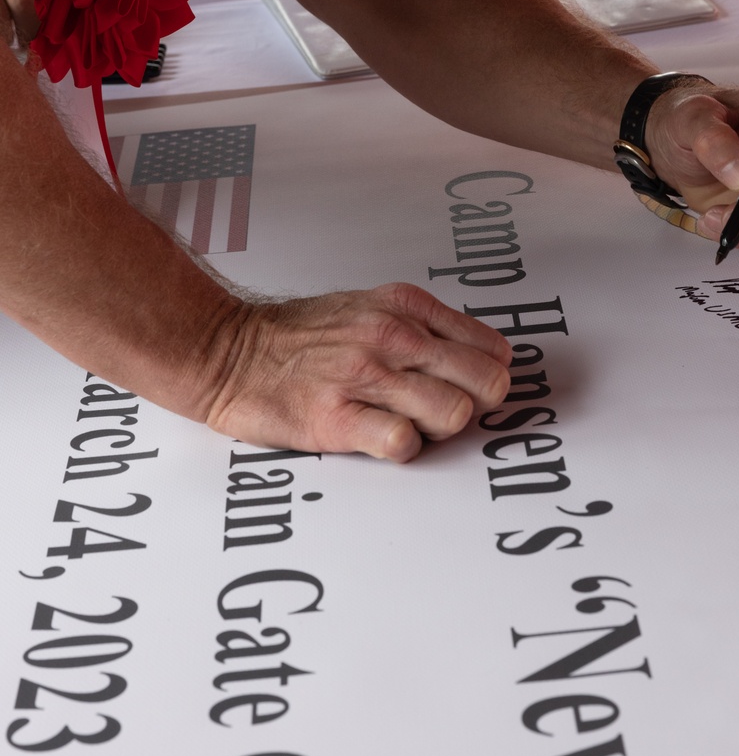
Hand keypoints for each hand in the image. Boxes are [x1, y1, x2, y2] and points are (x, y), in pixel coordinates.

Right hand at [202, 282, 512, 461]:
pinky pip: (404, 442)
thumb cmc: (301, 337)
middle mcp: (393, 336)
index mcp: (406, 307)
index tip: (466, 388)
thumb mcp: (372, 307)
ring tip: (408, 425)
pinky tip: (382, 438)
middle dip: (475, 406)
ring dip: (439, 430)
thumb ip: (425, 328)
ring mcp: (365, 376)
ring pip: (454, 413)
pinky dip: (403, 448)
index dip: (486, 378)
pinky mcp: (337, 418)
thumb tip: (484, 359)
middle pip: (487, 383)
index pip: (493, 350)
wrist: (229, 351)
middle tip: (443, 412)